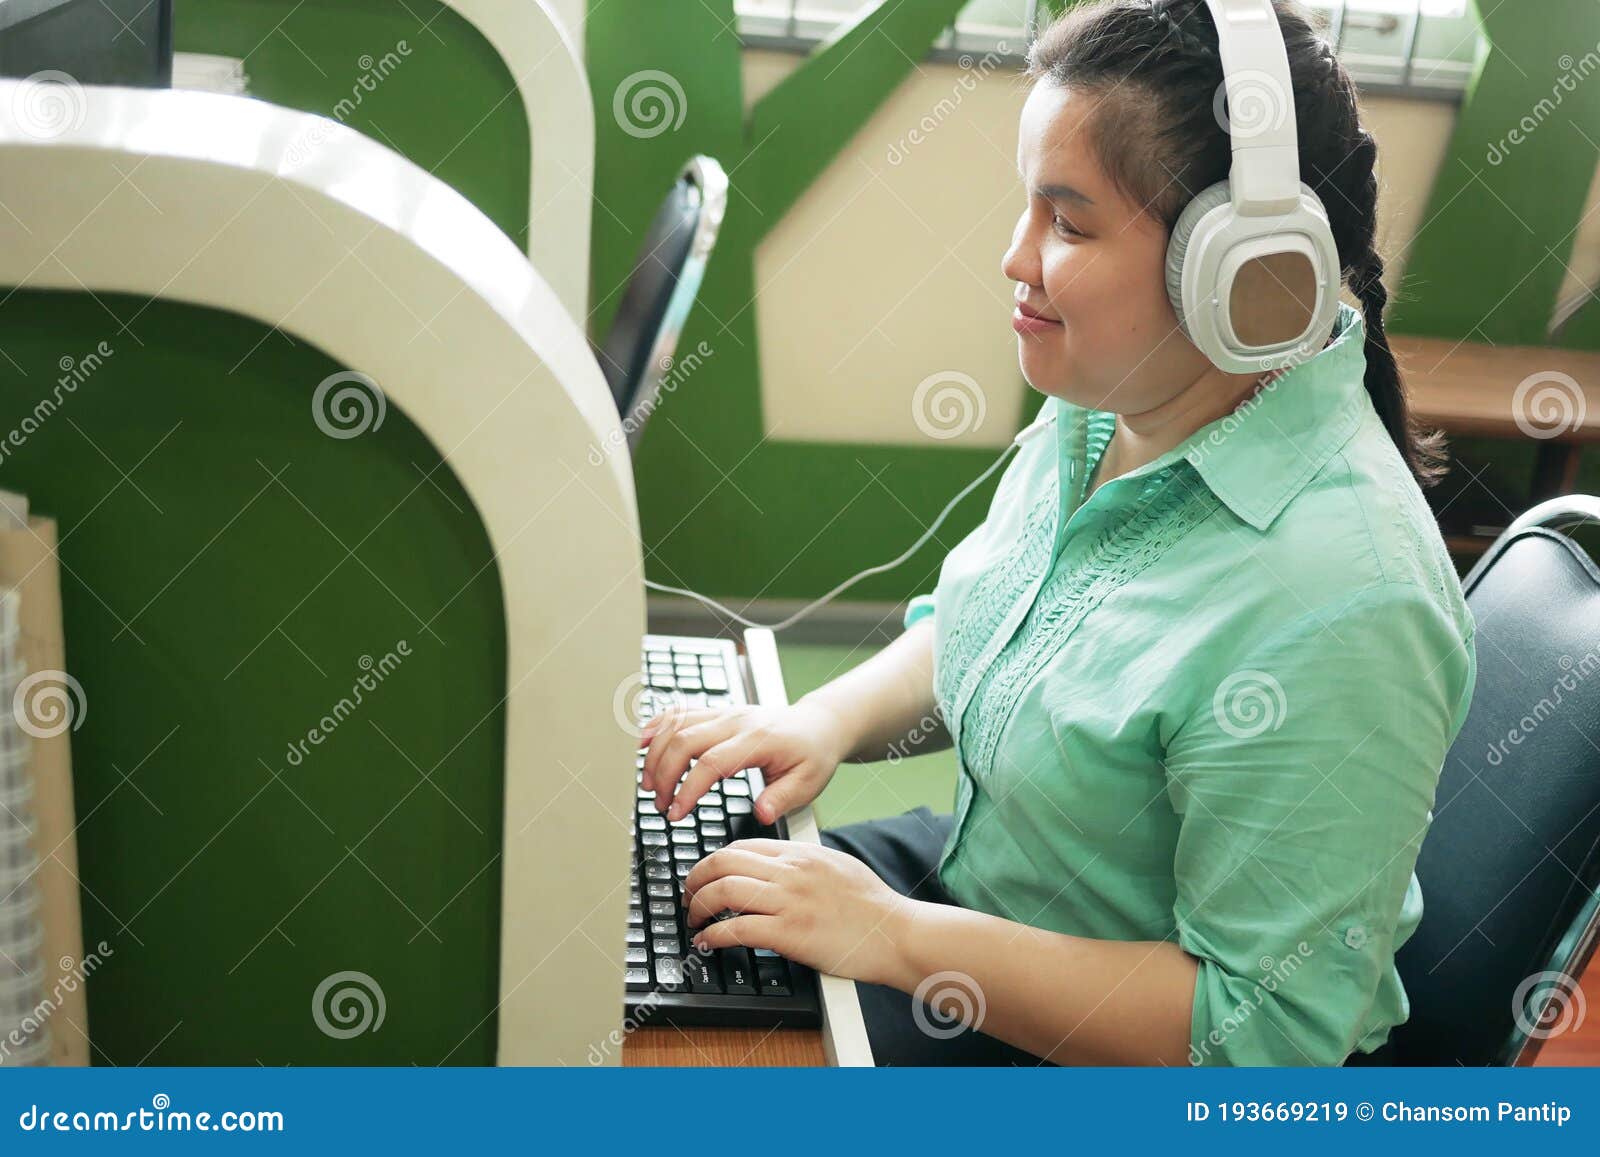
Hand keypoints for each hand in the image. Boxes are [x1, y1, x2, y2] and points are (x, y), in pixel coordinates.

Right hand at [639, 699, 851, 823]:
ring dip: (655, 753)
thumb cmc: (813, 754)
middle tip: (659, 804)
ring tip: (648, 784)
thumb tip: (762, 815)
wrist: (820, 724)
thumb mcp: (808, 783)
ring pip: (677, 723)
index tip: (675, 814)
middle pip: (684, 740)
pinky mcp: (718, 712)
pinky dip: (657, 725)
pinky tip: (642, 743)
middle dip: (664, 774)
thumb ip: (782, 799)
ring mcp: (725, 713)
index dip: (688, 789)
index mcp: (758, 740)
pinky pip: (681, 712)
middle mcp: (737, 722)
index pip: (711, 763)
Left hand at [680, 838, 914, 985]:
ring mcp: (789, 901)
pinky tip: (708, 942)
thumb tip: (775, 868)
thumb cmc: (873, 906)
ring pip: (723, 890)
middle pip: (723, 861)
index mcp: (801, 853)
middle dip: (696, 879)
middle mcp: (791, 871)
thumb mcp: (837, 866)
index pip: (742, 846)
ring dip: (699, 906)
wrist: (897, 933)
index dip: (714, 862)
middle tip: (689, 897)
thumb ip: (803, 863)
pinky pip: (736, 928)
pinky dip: (713, 935)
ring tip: (694, 920)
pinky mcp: (790, 933)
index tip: (706, 878)